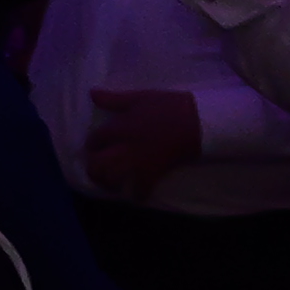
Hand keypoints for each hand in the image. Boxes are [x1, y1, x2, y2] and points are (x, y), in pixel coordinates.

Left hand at [83, 88, 203, 199]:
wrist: (197, 120)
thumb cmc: (168, 106)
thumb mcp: (138, 98)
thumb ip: (113, 99)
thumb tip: (91, 93)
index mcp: (118, 128)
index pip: (94, 140)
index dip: (92, 144)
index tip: (95, 147)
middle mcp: (123, 148)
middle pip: (97, 165)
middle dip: (93, 170)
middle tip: (98, 171)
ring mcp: (137, 162)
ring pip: (112, 179)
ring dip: (109, 185)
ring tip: (112, 185)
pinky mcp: (154, 172)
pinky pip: (140, 190)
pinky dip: (137, 196)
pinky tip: (137, 196)